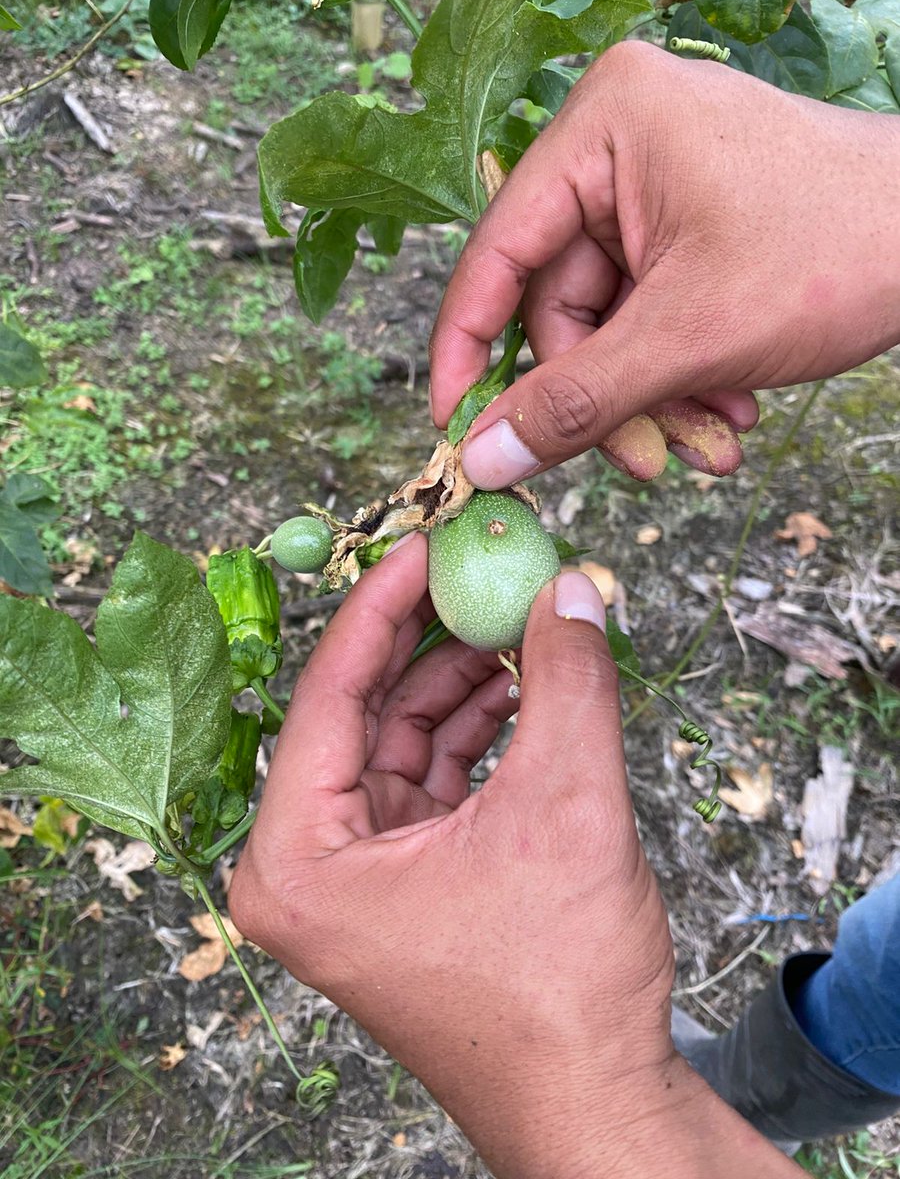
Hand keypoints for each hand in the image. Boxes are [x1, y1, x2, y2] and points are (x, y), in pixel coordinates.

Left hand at [230, 536, 800, 1176]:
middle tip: (482, 577)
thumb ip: (567, 682)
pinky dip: (478, 736)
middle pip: (365, 715)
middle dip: (433, 642)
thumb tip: (571, 591)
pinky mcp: (406, 887)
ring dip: (465, 685)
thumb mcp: (565, 807)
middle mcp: (310, 871)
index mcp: (298, 860)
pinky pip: (432, 784)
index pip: (328, 694)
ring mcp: (357, 882)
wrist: (594, 1106)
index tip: (423, 544)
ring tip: (522, 627)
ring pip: (403, 745)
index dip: (382, 606)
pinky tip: (525, 691)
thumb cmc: (555, 995)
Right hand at [430, 42, 899, 489]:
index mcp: (604, 129)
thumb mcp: (691, 338)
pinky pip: (652, 321)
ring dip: (655, 401)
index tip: (455, 433)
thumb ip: (576, 403)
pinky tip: (731, 409)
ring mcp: (657, 189)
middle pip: (562, 309)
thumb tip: (481, 459)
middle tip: (648, 463)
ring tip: (713, 443)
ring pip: (611, 330)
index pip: (497, 256)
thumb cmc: (839, 250)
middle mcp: (619, 147)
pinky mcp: (691, 227)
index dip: (470, 355)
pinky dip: (683, 378)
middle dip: (609, 399)